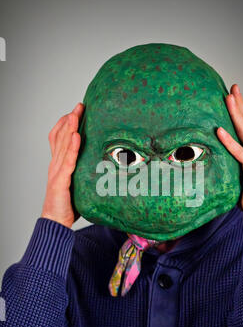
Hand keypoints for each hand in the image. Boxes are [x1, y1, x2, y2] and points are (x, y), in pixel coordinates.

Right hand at [41, 103, 84, 227]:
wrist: (56, 220)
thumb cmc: (68, 203)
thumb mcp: (77, 182)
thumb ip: (84, 170)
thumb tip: (103, 161)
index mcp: (59, 163)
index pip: (59, 137)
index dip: (66, 123)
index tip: (77, 110)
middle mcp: (56, 164)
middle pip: (60, 137)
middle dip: (70, 120)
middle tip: (79, 106)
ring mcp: (57, 171)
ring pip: (62, 145)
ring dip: (69, 128)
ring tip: (76, 114)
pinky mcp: (60, 181)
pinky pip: (66, 162)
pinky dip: (71, 148)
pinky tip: (76, 137)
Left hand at [217, 84, 242, 220]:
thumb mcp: (236, 174)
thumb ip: (228, 162)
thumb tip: (211, 157)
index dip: (240, 109)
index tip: (233, 95)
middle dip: (240, 104)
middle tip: (233, 87)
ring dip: (236, 114)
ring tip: (228, 99)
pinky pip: (238, 152)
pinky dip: (228, 141)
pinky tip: (219, 130)